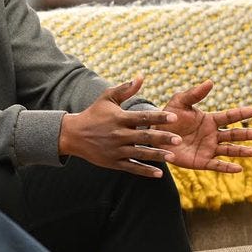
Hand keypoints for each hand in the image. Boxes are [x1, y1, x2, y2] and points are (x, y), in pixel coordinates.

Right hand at [59, 75, 180, 177]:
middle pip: (144, 137)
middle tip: (178, 140)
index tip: (174, 118)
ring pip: (140, 154)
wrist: (73, 135)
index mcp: (119, 118)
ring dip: (156, 156)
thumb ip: (125, 89)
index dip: (159, 117)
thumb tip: (141, 76)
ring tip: (172, 157)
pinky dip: (144, 171)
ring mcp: (116, 150)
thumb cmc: (93, 114)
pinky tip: (158, 174)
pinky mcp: (113, 162)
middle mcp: (118, 134)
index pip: (142, 117)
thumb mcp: (106, 98)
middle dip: (162, 138)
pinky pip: (131, 167)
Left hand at [160, 80, 251, 172]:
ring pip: (228, 150)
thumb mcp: (179, 102)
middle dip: (247, 135)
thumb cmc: (168, 117)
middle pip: (234, 135)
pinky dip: (227, 167)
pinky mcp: (201, 161)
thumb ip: (194, 94)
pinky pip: (216, 165)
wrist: (154, 134)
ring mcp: (208, 148)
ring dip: (241, 151)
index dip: (242, 113)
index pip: (230, 116)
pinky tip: (238, 168)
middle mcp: (213, 135)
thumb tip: (210, 82)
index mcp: (210, 120)